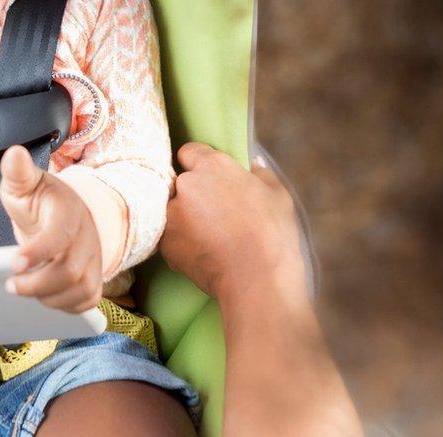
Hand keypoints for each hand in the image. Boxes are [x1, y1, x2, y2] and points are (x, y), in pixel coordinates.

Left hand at [0, 146, 102, 312]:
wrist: (65, 216)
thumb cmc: (41, 202)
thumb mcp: (26, 184)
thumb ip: (18, 172)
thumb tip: (14, 154)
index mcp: (69, 212)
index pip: (59, 235)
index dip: (38, 252)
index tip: (14, 264)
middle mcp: (88, 238)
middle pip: (71, 271)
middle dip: (37, 284)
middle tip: (11, 284)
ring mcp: (94, 260)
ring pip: (81, 290)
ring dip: (49, 298)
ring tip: (26, 289)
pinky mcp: (95, 278)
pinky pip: (87, 301)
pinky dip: (65, 306)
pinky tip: (45, 296)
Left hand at [160, 142, 306, 301]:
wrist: (256, 278)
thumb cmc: (273, 234)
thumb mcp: (277, 195)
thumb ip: (261, 174)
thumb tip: (254, 164)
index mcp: (213, 166)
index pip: (189, 152)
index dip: (198, 165)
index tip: (209, 179)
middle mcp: (186, 185)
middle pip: (179, 182)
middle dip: (191, 193)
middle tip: (212, 212)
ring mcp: (172, 215)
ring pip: (171, 210)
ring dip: (183, 217)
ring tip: (208, 236)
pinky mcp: (165, 243)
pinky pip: (169, 236)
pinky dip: (181, 242)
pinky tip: (203, 251)